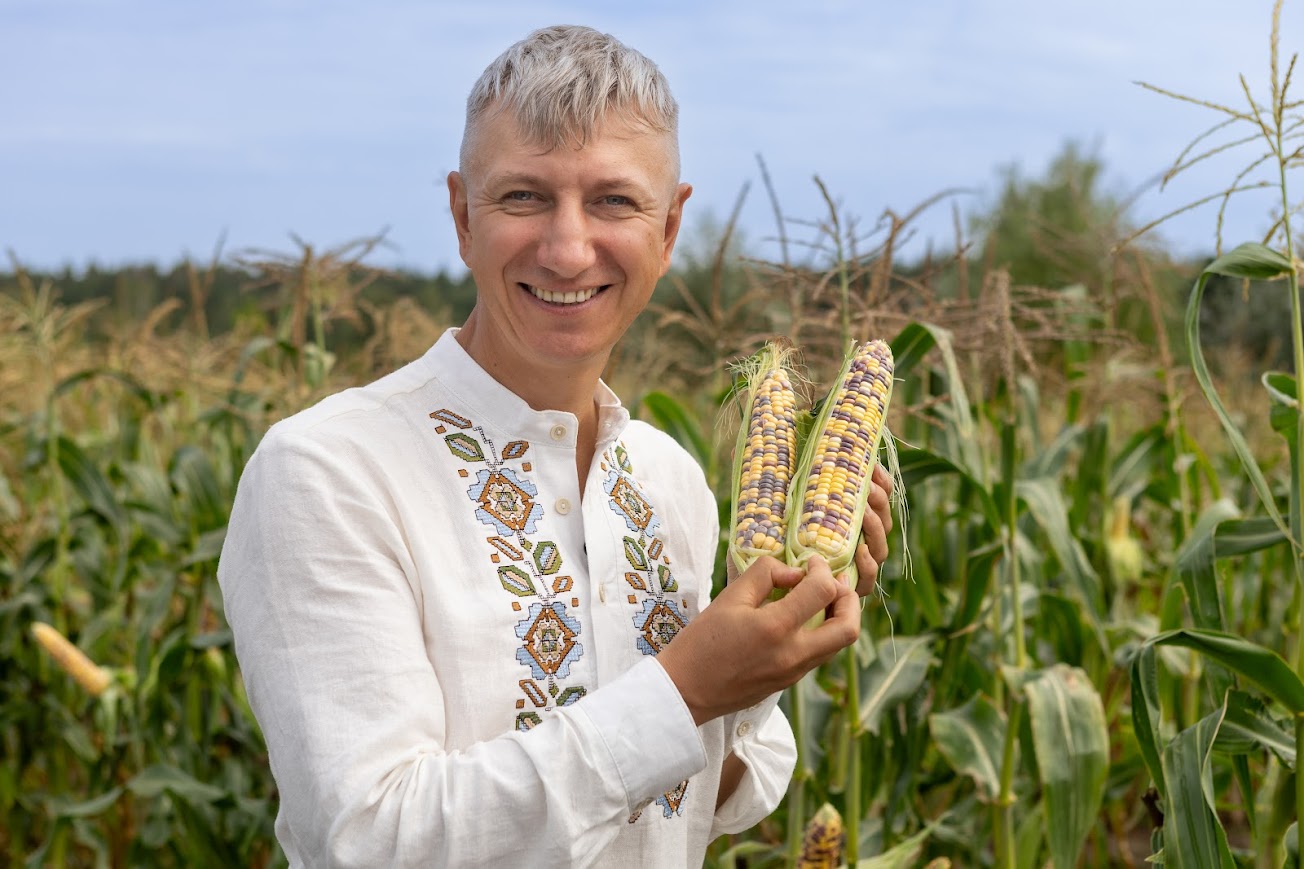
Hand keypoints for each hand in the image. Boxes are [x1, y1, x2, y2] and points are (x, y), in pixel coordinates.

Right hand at [658, 554, 858, 725]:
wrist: (685, 691)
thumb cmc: (700, 642)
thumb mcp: (728, 598)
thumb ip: (765, 575)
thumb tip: (793, 573)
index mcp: (776, 628)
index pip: (822, 591)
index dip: (822, 569)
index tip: (810, 562)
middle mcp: (793, 654)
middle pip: (848, 628)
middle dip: (849, 599)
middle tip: (833, 582)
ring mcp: (794, 673)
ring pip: (838, 644)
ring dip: (838, 617)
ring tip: (819, 599)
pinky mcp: (789, 682)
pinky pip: (820, 655)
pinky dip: (821, 632)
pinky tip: (800, 619)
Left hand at [724, 462, 894, 591]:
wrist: (748, 591)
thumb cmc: (758, 545)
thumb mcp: (758, 509)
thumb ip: (756, 481)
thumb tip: (737, 447)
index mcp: (840, 515)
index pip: (872, 494)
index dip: (879, 478)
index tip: (871, 466)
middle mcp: (851, 539)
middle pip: (880, 516)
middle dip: (879, 499)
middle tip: (866, 487)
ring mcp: (852, 565)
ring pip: (879, 546)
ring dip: (876, 527)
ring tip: (863, 514)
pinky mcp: (845, 590)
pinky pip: (867, 578)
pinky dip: (868, 564)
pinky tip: (860, 551)